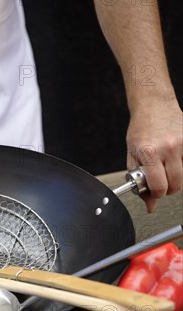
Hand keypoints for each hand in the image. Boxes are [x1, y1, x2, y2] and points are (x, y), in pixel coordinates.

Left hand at [126, 97, 182, 211]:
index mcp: (150, 152)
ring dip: (176, 177)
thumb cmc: (141, 129)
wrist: (154, 104)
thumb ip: (139, 183)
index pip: (159, 187)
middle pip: (176, 186)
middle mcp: (168, 147)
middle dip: (167, 188)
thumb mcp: (133, 157)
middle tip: (160, 179)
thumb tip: (150, 205)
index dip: (156, 194)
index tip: (153, 190)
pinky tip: (175, 158)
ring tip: (167, 166)